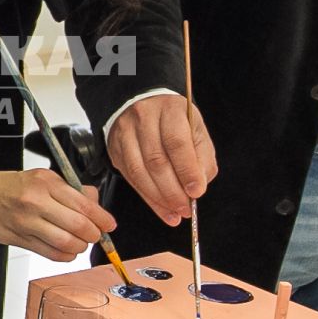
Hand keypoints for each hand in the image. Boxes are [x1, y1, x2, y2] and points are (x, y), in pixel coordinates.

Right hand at [0, 168, 115, 261]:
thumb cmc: (9, 186)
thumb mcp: (41, 177)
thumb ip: (71, 190)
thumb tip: (96, 203)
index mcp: (45, 183)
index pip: (84, 204)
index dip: (102, 218)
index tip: (109, 224)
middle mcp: (36, 202)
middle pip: (78, 226)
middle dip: (94, 234)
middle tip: (96, 234)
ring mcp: (27, 223)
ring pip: (66, 243)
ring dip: (80, 247)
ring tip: (80, 242)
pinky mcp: (20, 240)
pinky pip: (51, 254)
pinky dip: (65, 256)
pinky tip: (66, 249)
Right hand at [106, 93, 216, 226]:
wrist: (145, 105)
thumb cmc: (175, 121)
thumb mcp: (196, 131)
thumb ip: (202, 158)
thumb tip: (197, 187)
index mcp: (169, 110)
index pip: (176, 142)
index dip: (187, 170)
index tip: (197, 192)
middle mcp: (143, 119)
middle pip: (156, 160)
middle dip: (173, 190)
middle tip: (186, 208)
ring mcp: (125, 134)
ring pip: (139, 172)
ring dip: (159, 198)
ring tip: (175, 213)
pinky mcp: (115, 150)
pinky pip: (130, 178)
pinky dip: (148, 198)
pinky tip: (162, 209)